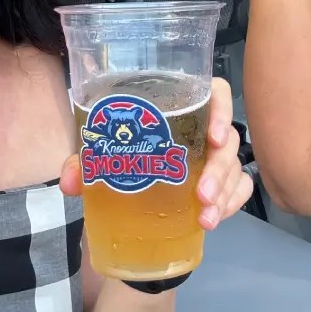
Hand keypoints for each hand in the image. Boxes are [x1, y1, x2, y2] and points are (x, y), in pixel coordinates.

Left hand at [61, 77, 252, 230]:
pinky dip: (231, 203)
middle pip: (228, 138)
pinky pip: (239, 189)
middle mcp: (200, 129)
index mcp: (177, 107)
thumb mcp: (100, 157)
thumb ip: (84, 163)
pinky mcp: (221, 184)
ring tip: (206, 217)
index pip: (215, 92)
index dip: (221, 108)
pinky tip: (214, 219)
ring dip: (225, 191)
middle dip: (219, 168)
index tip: (214, 137)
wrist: (125, 202)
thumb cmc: (119, 159)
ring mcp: (213, 158)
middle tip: (201, 194)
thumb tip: (71, 179)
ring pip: (235, 166)